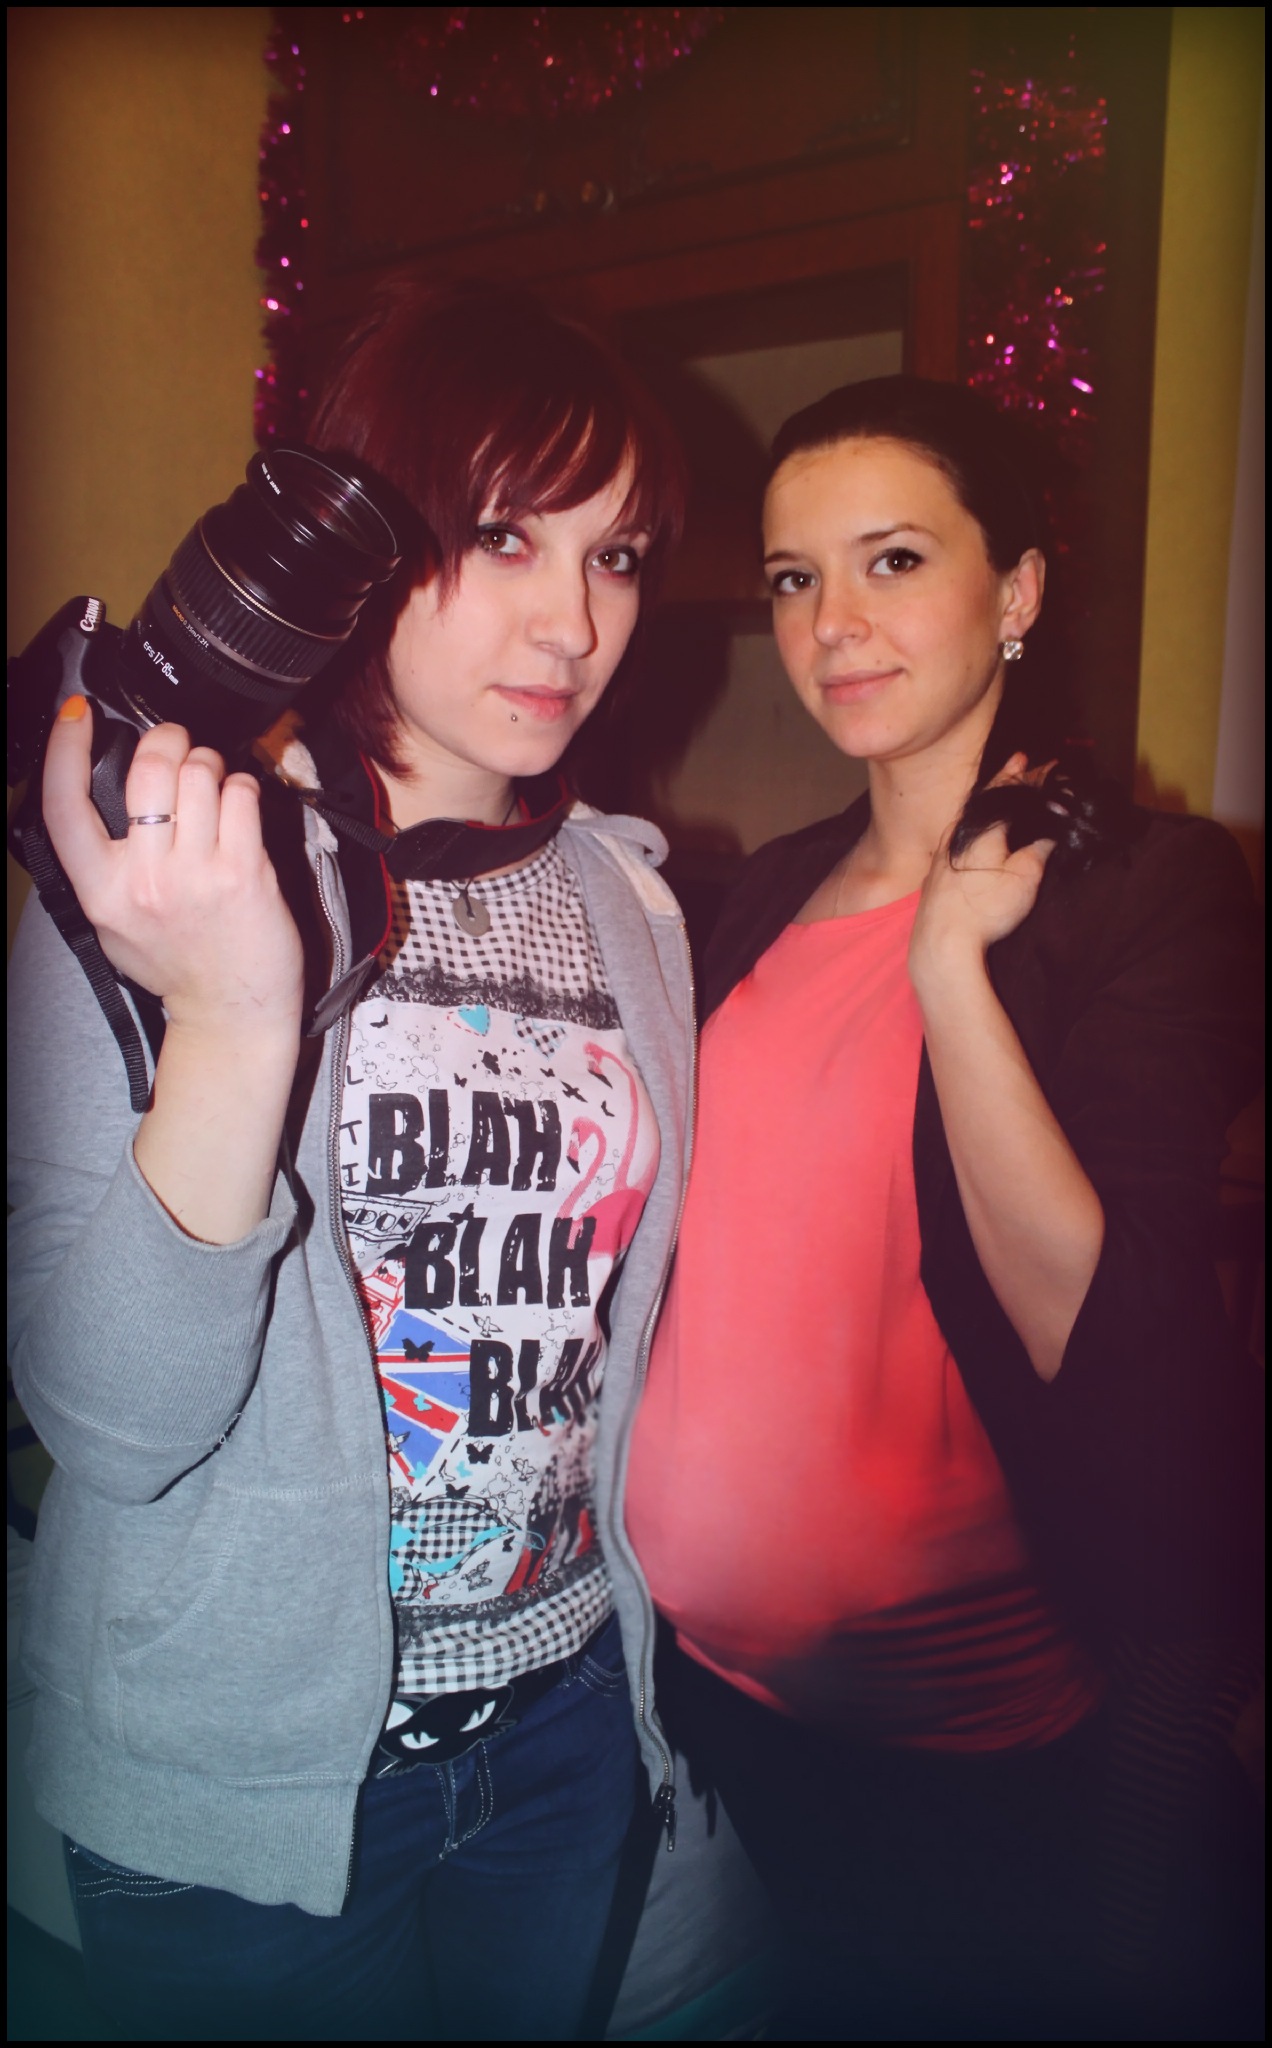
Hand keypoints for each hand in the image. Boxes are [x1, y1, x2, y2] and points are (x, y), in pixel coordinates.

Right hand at [42, 698, 304, 1042]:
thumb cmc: (177, 966)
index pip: (63, 804)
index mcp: (101, 891)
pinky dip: (243, 788)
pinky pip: (241, 794)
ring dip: (210, 764)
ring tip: (214, 787)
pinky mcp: (244, 872)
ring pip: (199, 772)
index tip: (74, 714)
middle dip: (167, 739)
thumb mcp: (113, 923)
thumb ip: (105, 865)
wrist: (230, 1014)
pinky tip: (239, 808)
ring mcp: (196, 875)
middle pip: (146, 768)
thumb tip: (106, 795)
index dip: (63, 748)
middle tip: (178, 747)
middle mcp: (144, 880)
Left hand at [909, 754, 1055, 993]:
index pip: (1005, 790)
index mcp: (979, 827)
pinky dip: (975, 828)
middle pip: (984, 801)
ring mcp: (941, 854)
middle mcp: (955, 834)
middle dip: (1005, 784)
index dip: (1025, 776)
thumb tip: (1049, 835)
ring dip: (988, 806)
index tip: (1039, 762)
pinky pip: (959, 839)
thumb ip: (1039, 850)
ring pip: (968, 820)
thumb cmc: (984, 908)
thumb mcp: (1024, 877)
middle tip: (1021, 767)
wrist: (941, 944)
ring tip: (1004, 796)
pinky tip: (981, 836)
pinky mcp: (935, 875)